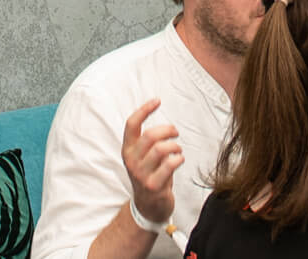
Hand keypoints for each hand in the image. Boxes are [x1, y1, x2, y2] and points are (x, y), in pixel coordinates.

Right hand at [120, 99, 182, 229]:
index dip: (144, 110)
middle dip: (168, 130)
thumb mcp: (143, 156)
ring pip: (160, 149)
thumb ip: (148, 141)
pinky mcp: (154, 185)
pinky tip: (179, 160)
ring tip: (178, 149)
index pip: (131, 124)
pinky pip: (169, 165)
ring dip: (175, 146)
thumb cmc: (149, 175)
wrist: (148, 206)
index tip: (157, 101)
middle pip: (150, 135)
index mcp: (128, 150)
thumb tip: (164, 122)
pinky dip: (179, 159)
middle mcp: (132, 161)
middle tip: (175, 133)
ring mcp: (141, 174)